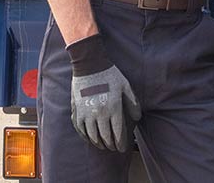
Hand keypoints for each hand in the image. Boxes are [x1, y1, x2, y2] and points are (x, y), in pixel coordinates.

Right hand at [66, 35, 141, 150]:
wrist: (89, 65)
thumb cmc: (109, 75)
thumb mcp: (126, 86)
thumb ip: (133, 103)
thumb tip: (137, 118)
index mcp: (113, 108)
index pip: (118, 133)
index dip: (120, 143)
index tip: (122, 148)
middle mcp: (99, 113)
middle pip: (105, 137)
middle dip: (110, 145)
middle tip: (113, 148)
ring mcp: (86, 113)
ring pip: (92, 135)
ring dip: (98, 143)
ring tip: (103, 145)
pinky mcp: (76, 110)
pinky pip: (80, 129)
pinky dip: (85, 136)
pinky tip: (90, 138)